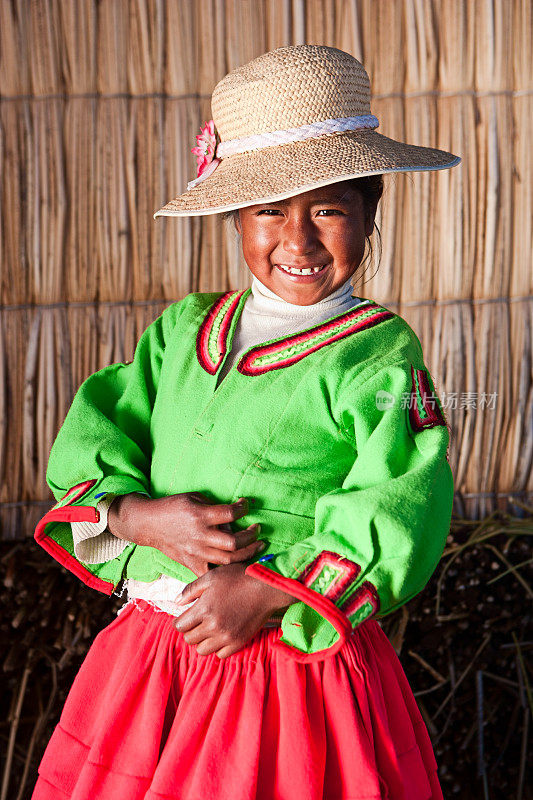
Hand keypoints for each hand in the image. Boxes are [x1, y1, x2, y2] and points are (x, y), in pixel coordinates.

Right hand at [107, 492, 263, 575]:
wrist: (149, 524)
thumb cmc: (173, 507)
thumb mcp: (194, 498)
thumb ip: (214, 507)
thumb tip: (235, 516)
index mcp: (200, 515)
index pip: (230, 514)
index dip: (243, 508)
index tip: (246, 505)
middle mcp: (200, 535)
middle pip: (234, 543)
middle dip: (251, 537)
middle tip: (258, 530)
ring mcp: (196, 552)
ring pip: (228, 560)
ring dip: (247, 553)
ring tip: (257, 546)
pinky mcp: (191, 563)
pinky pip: (212, 573)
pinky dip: (226, 571)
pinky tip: (237, 565)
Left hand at [173, 562, 297, 657]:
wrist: (266, 587)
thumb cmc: (238, 578)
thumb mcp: (211, 577)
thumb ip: (191, 590)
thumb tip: (177, 602)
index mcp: (203, 609)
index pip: (179, 626)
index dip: (180, 621)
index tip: (185, 617)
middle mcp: (213, 626)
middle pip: (189, 639)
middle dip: (190, 630)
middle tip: (197, 621)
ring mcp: (226, 636)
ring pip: (202, 650)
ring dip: (202, 641)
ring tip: (209, 629)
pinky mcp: (238, 642)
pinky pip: (220, 654)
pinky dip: (218, 647)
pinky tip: (221, 634)